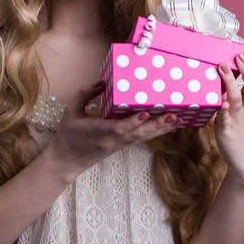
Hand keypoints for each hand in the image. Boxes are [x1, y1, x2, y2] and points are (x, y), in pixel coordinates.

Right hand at [47, 81, 180, 178]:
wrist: (66, 161)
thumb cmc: (67, 134)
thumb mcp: (71, 111)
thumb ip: (85, 95)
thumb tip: (102, 82)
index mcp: (98, 131)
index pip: (119, 128)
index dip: (134, 121)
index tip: (147, 112)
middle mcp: (112, 140)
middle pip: (137, 134)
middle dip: (156, 125)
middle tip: (173, 116)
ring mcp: (118, 145)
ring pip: (142, 138)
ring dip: (160, 129)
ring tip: (176, 120)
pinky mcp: (120, 147)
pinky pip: (140, 139)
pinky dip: (154, 133)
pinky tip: (166, 127)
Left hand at [214, 46, 243, 183]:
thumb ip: (243, 94)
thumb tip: (237, 74)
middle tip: (240, 54)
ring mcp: (237, 119)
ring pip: (235, 98)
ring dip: (230, 82)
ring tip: (224, 67)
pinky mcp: (226, 130)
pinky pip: (224, 118)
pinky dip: (223, 110)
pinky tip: (221, 102)